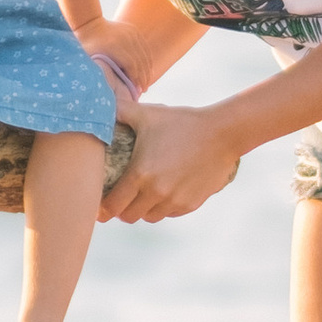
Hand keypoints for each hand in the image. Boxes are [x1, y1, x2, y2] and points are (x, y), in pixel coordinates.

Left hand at [69, 22, 143, 121]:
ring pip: (144, 55)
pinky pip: (144, 48)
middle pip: (140, 61)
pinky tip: (146, 70)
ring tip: (146, 83)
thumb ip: (100, 72)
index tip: (136, 91)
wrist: (88, 23)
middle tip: (143, 90)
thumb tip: (107, 90)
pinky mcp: (134, 31)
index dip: (135, 79)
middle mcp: (125, 38)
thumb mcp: (89, 59)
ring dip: (147, 70)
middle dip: (143, 77)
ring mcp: (131, 33)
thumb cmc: (86, 46)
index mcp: (113, 46)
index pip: (131, 65)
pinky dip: (147, 60)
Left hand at [99, 100, 241, 222]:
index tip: (100, 206)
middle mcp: (156, 192)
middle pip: (129, 216)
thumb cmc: (181, 122)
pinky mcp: (191, 204)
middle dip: (122, 210)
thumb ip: (120, 111)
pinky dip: (163, 207)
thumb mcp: (148, 115)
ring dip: (143, 210)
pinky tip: (163, 193)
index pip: (112, 206)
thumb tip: (99, 103)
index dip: (103, 208)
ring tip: (141, 196)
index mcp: (140, 174)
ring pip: (150, 217)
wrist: (222, 133)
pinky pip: (170, 213)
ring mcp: (175, 201)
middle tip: (120, 200)